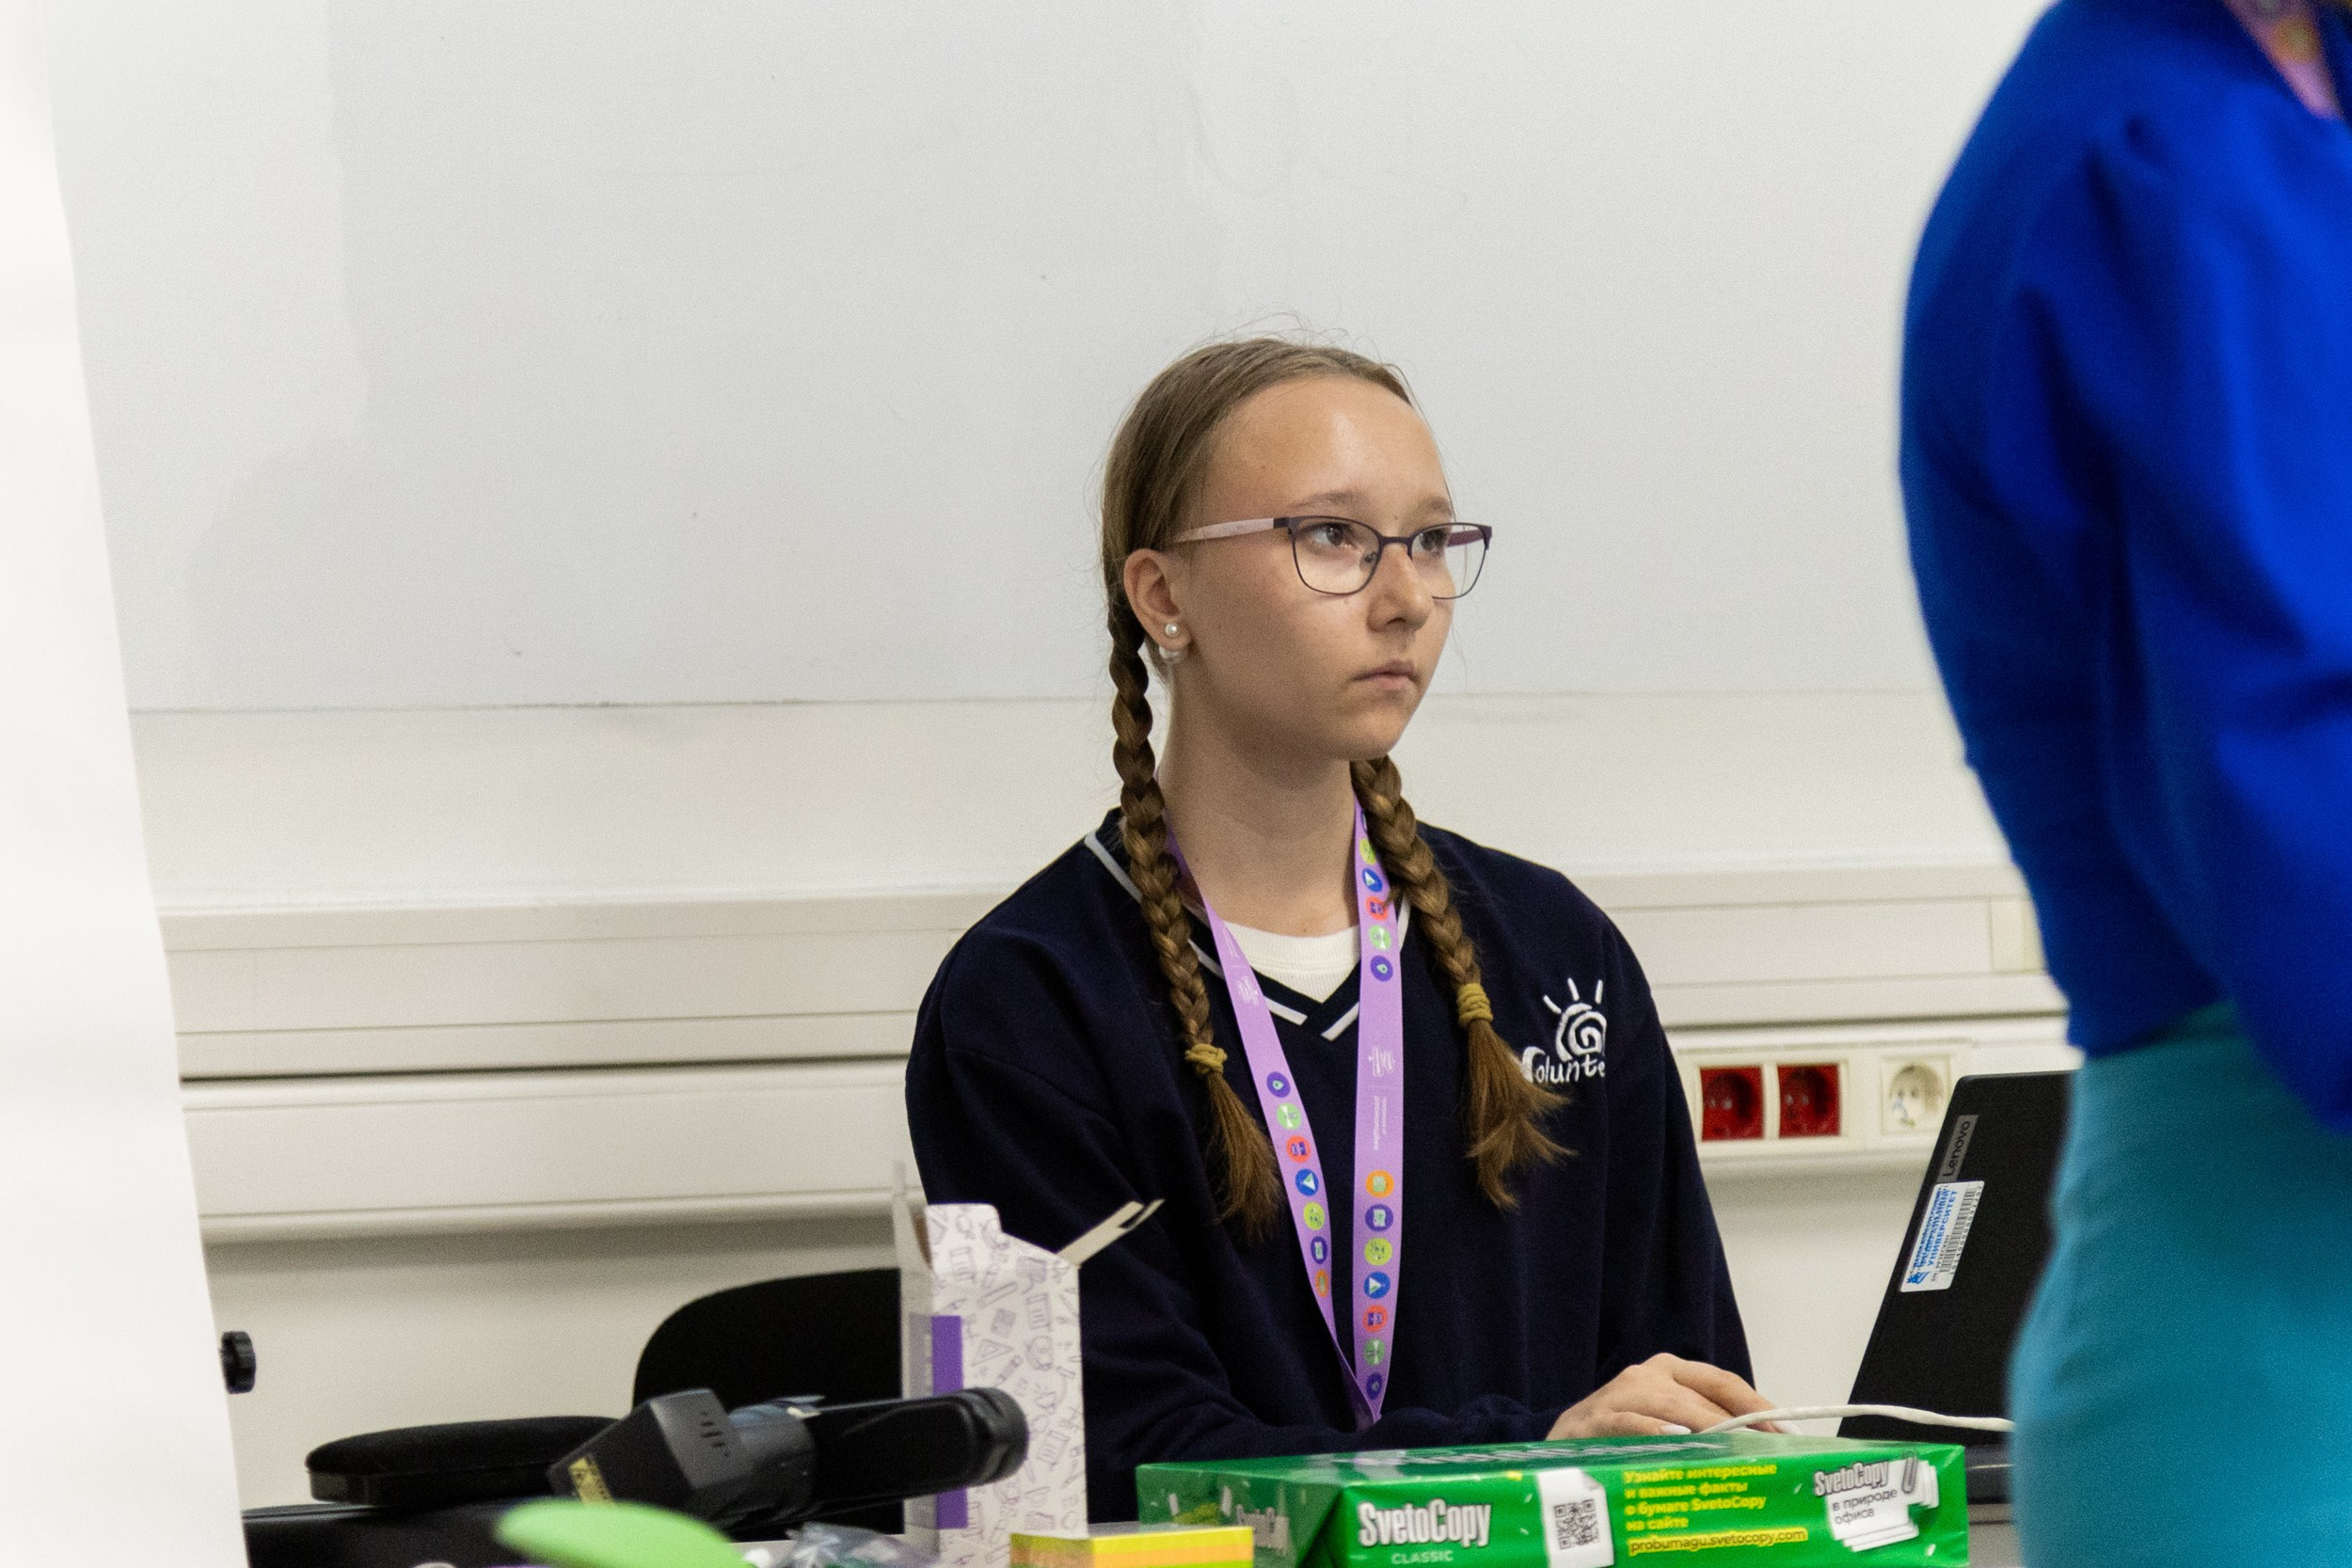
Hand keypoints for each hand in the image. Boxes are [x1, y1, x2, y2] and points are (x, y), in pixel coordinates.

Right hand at [1545, 1354, 1779, 1438]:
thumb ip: (1706, 1428)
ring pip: (1672, 1407)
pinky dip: (1653, 1431)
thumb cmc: (1627, 1434)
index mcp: (1672, 1371)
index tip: (1790, 1434)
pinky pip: (1629, 1422)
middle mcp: (1649, 1374)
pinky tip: (1675, 1441)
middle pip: (1703, 1397)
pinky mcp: (1596, 1417)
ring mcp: (1622, 1394)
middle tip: (1766, 1452)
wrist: (1566, 1440)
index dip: (1758, 1407)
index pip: (1724, 1383)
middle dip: (1738, 1425)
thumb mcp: (1670, 1424)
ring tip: (1732, 1447)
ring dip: (1705, 1428)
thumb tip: (1761, 1447)